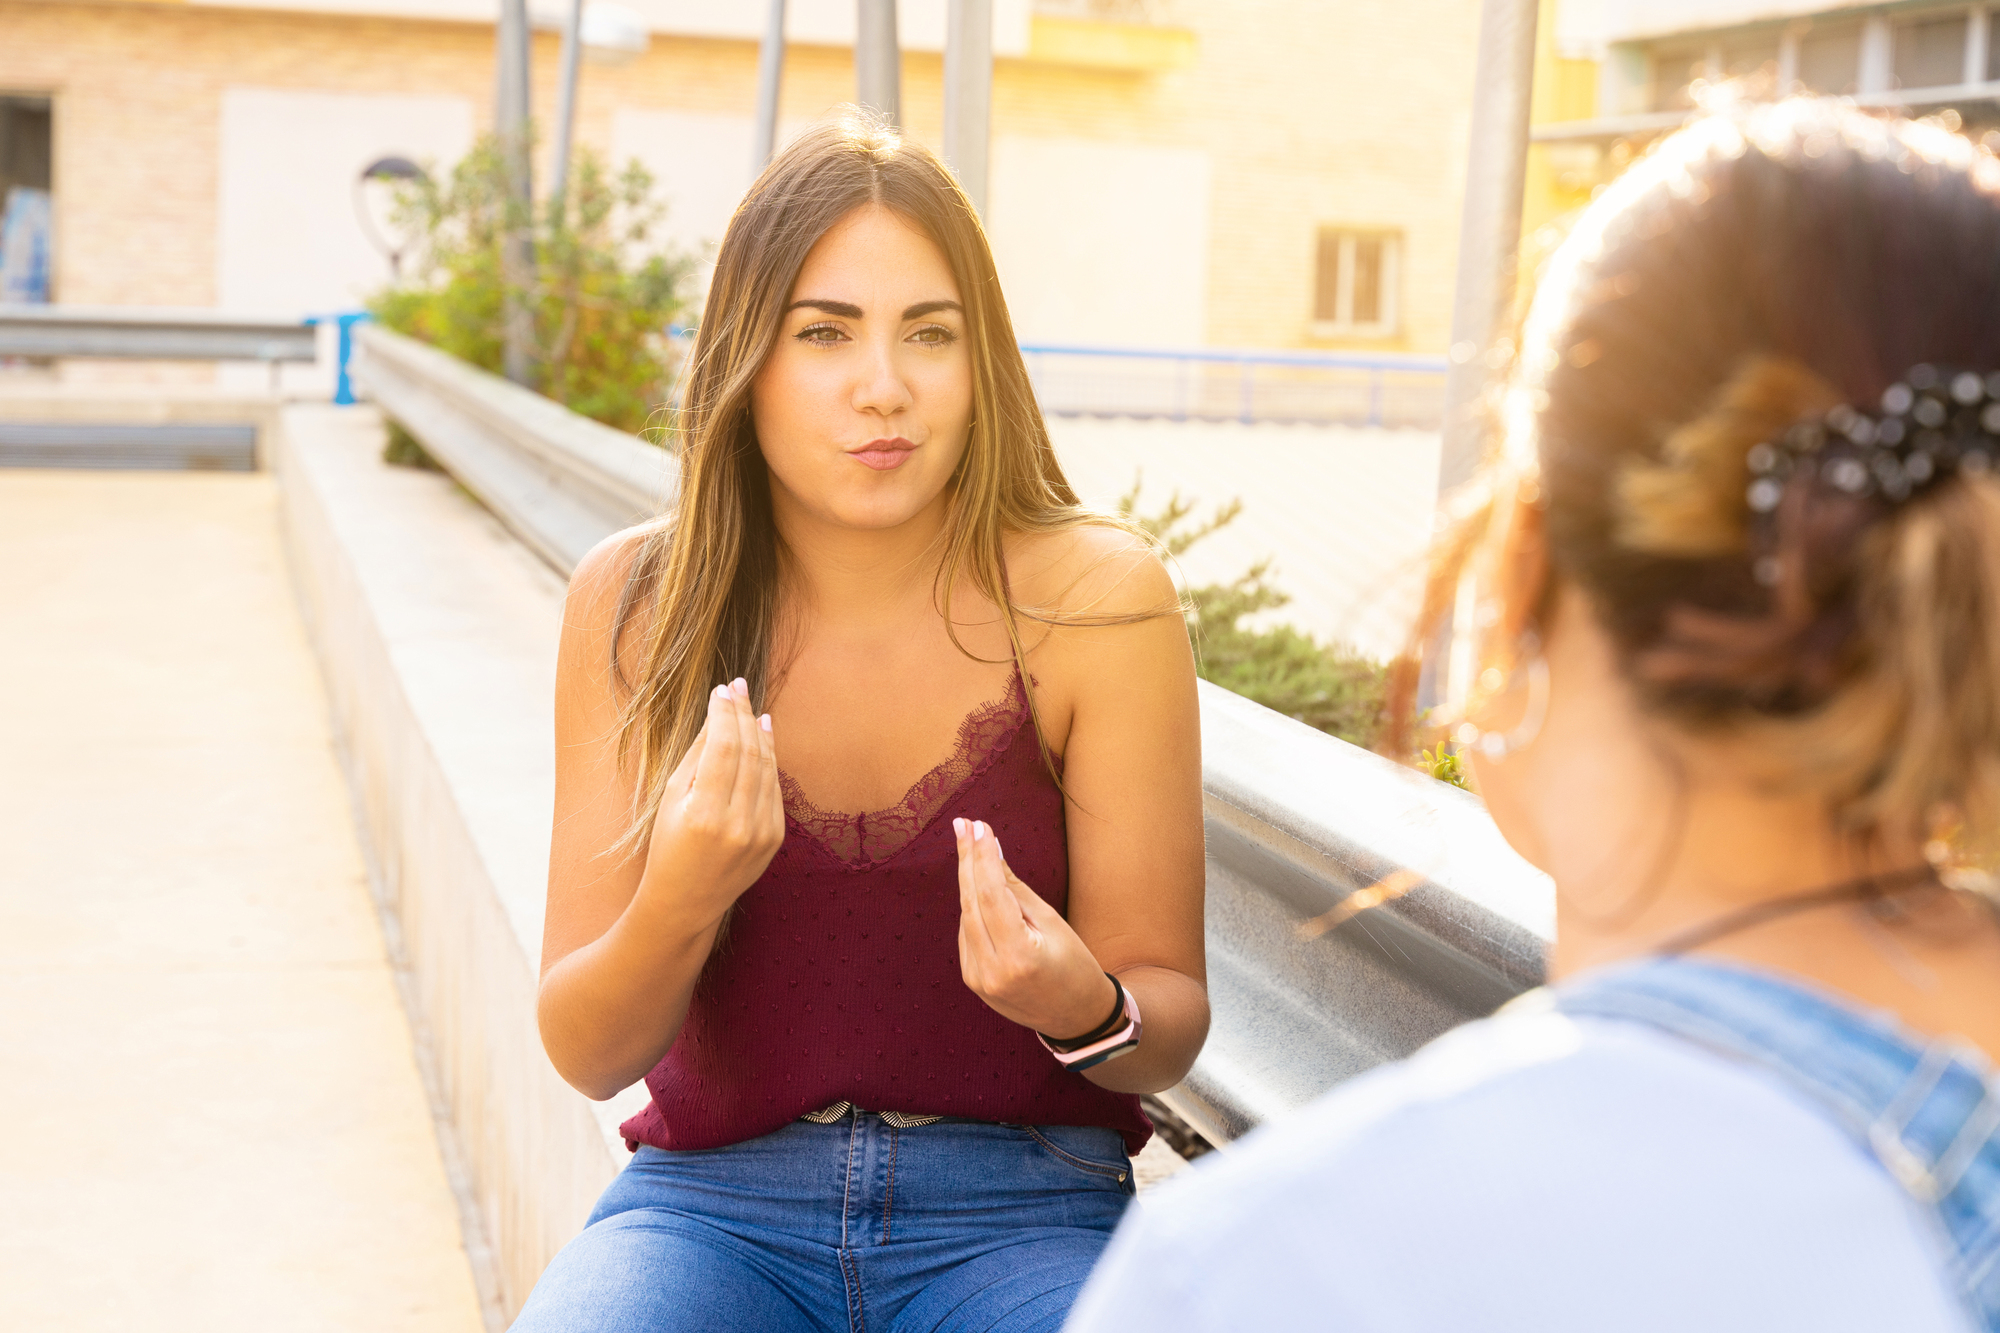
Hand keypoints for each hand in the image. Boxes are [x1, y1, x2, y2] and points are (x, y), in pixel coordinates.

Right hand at [639, 679, 784, 927]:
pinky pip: (774, 789)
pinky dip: (769, 762)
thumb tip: (717, 715)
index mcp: (704, 813)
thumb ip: (697, 757)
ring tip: (753, 709)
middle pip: (749, 752)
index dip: (725, 714)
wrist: (686, 902)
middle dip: (744, 715)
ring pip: (767, 768)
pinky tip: (763, 741)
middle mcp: (738, 823)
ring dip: (761, 734)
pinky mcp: (775, 839)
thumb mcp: (670, 800)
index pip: (723, 747)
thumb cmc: (668, 847)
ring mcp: (761, 833)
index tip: (722, 690)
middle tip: (739, 687)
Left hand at [954, 817, 1118, 1039]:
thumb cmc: (1075, 966)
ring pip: (966, 916)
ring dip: (968, 879)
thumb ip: (1016, 890)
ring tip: (969, 844)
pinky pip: (967, 934)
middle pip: (971, 903)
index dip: (983, 857)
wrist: (1076, 1017)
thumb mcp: (1053, 923)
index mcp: (1018, 956)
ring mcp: (978, 979)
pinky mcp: (973, 980)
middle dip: (967, 860)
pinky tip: (976, 884)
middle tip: (962, 824)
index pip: (991, 895)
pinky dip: (972, 907)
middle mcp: (991, 970)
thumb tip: (992, 853)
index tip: (979, 827)